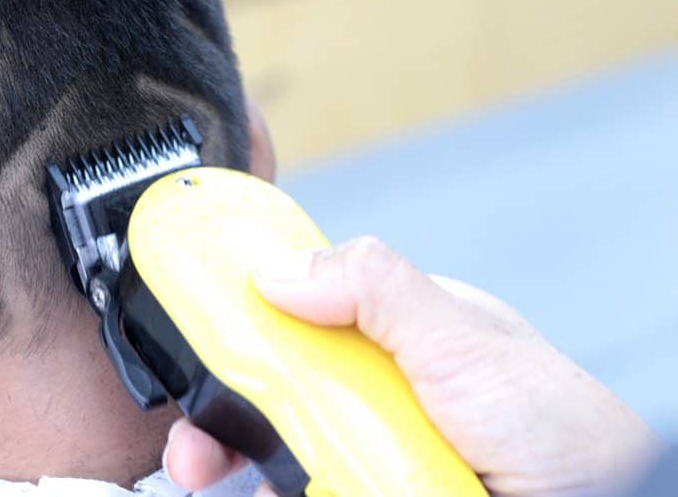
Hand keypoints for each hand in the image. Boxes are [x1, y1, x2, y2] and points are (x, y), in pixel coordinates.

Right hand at [163, 237, 664, 496]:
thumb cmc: (558, 426)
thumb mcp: (462, 336)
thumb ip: (376, 287)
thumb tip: (278, 269)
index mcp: (385, 331)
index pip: (289, 313)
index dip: (231, 322)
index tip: (186, 333)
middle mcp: (368, 390)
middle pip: (265, 391)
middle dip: (213, 412)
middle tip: (192, 446)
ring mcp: (364, 450)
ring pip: (271, 452)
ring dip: (227, 461)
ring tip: (207, 477)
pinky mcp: (359, 490)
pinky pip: (298, 488)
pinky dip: (265, 491)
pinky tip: (251, 491)